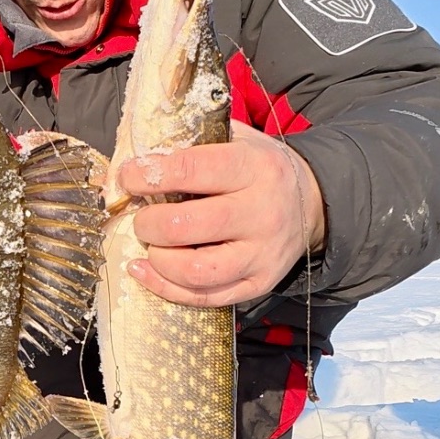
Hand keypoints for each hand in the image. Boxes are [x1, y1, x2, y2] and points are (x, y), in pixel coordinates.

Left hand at [120, 120, 325, 307]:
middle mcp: (261, 213)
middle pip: (188, 226)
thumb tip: (137, 155)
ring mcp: (261, 254)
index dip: (149, 176)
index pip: (191, 170)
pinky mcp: (258, 284)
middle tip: (142, 218)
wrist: (311, 203)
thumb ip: (193, 142)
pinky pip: (204, 297)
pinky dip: (165, 288)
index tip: (128, 177)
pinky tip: (146, 270)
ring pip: (195, 271)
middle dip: (150, 223)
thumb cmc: (259, 169)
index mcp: (254, 168)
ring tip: (150, 246)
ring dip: (158, 260)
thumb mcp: (237, 141)